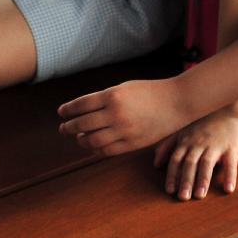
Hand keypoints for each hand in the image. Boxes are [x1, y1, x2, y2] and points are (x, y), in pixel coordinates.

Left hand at [58, 78, 184, 156]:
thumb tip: (83, 110)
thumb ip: (105, 98)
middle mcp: (115, 113)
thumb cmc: (150, 91)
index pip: (81, 105)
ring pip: (91, 140)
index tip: (61, 112)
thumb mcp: (125, 87)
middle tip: (63, 128)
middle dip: (69, 127)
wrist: (176, 102)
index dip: (68, 110)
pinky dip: (95, 149)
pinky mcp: (132, 143)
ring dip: (80, 139)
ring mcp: (123, 130)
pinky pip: (106, 150)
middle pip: (83, 124)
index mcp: (113, 95)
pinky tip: (92, 145)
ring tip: (78, 137)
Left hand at [153, 103, 237, 200]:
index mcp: (187, 141)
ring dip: (203, 179)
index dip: (172, 174)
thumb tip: (155, 163)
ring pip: (207, 163)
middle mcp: (199, 143)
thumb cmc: (204, 124)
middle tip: (183, 197)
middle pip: (190, 163)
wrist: (228, 110)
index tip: (169, 190)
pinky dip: (230, 176)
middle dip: (186, 180)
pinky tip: (228, 189)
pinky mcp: (231, 148)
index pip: (177, 159)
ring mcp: (215, 145)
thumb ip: (168, 145)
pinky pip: (230, 163)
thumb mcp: (184, 131)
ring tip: (200, 195)